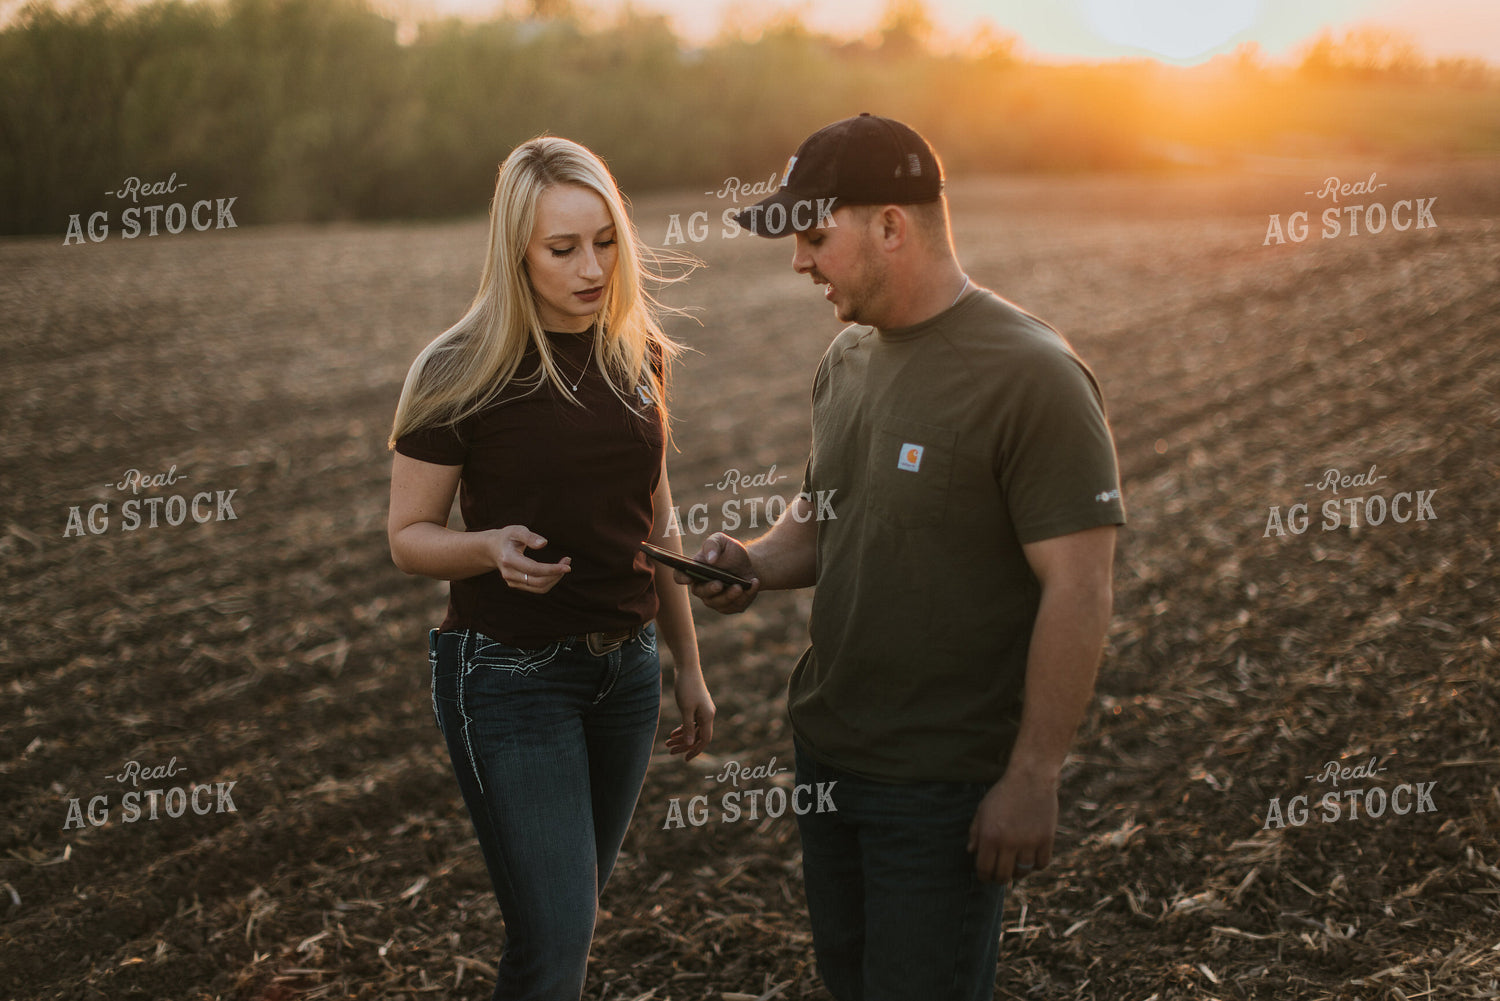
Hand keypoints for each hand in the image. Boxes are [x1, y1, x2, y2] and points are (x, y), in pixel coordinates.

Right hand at [490, 525, 570, 592]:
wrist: (492, 548)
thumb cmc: (508, 537)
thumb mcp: (517, 530)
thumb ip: (530, 536)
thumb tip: (544, 543)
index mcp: (509, 559)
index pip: (533, 569)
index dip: (552, 569)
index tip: (567, 566)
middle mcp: (509, 574)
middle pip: (538, 582)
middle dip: (556, 574)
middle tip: (567, 561)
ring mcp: (511, 581)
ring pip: (539, 588)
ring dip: (555, 578)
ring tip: (564, 565)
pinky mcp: (516, 585)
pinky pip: (537, 588)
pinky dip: (549, 581)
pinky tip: (555, 570)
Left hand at [665, 671, 714, 760]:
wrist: (687, 667)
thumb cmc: (686, 687)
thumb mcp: (686, 709)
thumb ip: (687, 727)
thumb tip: (690, 743)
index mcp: (707, 716)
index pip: (704, 740)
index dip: (695, 750)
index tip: (685, 759)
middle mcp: (708, 714)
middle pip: (698, 736)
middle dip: (684, 745)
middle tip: (670, 751)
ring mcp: (703, 709)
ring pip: (693, 729)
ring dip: (682, 737)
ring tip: (667, 743)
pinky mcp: (697, 705)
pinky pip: (691, 722)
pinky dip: (683, 728)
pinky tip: (673, 733)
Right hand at [676, 533, 759, 613]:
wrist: (749, 564)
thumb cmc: (729, 552)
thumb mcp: (721, 541)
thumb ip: (713, 545)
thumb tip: (710, 559)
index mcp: (694, 571)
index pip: (680, 576)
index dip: (681, 577)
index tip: (688, 577)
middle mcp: (702, 588)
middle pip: (701, 593)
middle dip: (710, 589)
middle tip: (719, 583)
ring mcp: (715, 600)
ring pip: (719, 603)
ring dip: (730, 596)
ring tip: (740, 586)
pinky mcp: (731, 606)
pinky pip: (737, 605)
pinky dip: (747, 595)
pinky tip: (753, 583)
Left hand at [966, 767, 1058, 883]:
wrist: (1030, 778)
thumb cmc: (1003, 793)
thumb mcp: (983, 810)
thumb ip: (975, 832)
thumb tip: (971, 852)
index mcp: (989, 836)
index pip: (984, 869)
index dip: (984, 877)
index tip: (986, 877)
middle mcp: (1008, 843)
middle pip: (1003, 875)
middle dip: (1000, 879)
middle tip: (1001, 876)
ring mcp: (1029, 842)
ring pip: (1023, 872)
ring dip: (1018, 872)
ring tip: (1016, 865)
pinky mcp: (1046, 839)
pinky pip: (1041, 864)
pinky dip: (1036, 864)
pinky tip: (1031, 857)